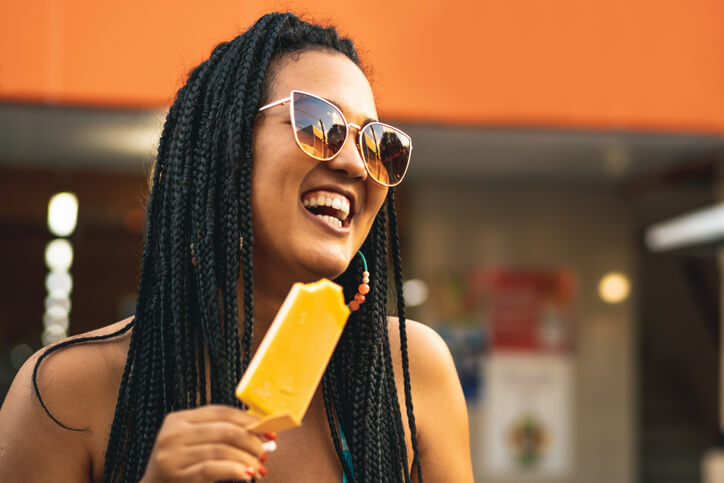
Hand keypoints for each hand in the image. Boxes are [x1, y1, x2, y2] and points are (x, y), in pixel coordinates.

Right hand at [140, 405, 271, 482]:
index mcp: (179, 419)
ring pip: (222, 449)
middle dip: (251, 441)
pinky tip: (246, 474)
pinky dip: (235, 470)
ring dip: (247, 458)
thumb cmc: (180, 468)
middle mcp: (173, 433)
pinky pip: (213, 468)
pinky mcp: (177, 475)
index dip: (250, 420)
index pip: (222, 412)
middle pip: (225, 430)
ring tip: (259, 468)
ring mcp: (172, 455)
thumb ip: (220, 433)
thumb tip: (262, 432)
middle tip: (266, 452)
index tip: (270, 432)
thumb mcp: (193, 444)